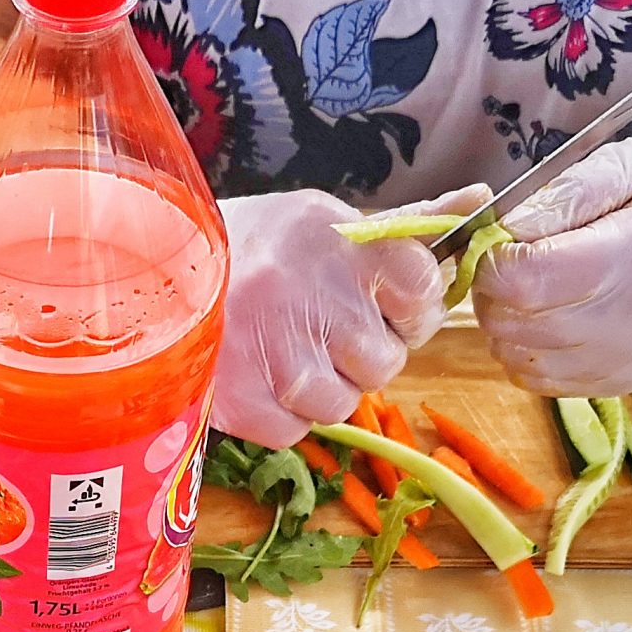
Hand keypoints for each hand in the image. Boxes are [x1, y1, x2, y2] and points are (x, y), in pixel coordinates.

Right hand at [211, 187, 479, 448]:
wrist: (150, 269)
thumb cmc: (250, 247)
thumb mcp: (324, 220)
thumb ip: (405, 225)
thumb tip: (481, 200)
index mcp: (336, 238)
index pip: (422, 286)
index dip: (411, 310)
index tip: (387, 307)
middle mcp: (309, 291)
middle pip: (383, 359)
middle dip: (360, 354)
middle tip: (320, 331)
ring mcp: (273, 349)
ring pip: (340, 402)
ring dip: (321, 388)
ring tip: (283, 353)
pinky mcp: (240, 396)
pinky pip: (294, 430)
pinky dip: (281, 414)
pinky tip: (256, 375)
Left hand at [472, 135, 631, 396]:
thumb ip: (570, 190)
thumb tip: (506, 226)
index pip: (523, 281)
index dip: (495, 258)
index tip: (509, 236)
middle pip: (512, 323)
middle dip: (495, 288)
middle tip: (521, 255)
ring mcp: (627, 361)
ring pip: (517, 356)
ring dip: (509, 321)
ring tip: (542, 283)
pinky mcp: (624, 383)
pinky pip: (540, 381)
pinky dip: (530, 349)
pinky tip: (557, 314)